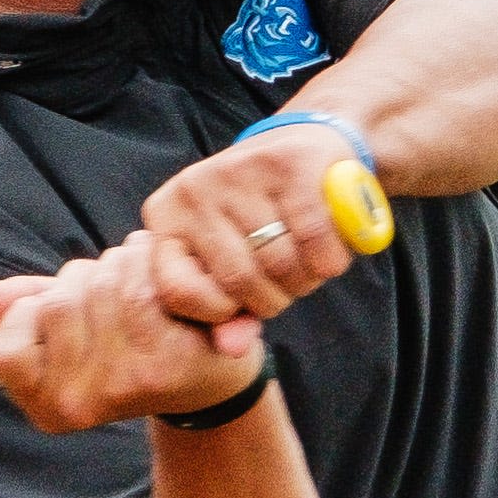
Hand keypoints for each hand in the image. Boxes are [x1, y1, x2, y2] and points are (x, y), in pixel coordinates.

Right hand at [0, 235, 263, 434]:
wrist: (216, 375)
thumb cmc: (135, 344)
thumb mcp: (73, 330)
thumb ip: (21, 313)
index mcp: (48, 405)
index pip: (6, 348)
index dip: (30, 313)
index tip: (64, 315)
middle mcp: (80, 404)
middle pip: (57, 302)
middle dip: (84, 280)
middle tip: (116, 297)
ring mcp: (121, 386)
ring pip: (98, 287)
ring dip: (121, 267)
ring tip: (144, 287)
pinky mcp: (163, 363)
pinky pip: (137, 287)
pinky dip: (150, 268)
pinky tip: (169, 286)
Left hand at [136, 124, 363, 328]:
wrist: (306, 148)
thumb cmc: (263, 222)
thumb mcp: (235, 269)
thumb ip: (228, 314)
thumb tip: (232, 350)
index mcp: (166, 218)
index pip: (177, 290)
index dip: (217, 311)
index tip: (241, 304)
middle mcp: (193, 190)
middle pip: (238, 279)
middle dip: (273, 299)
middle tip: (287, 288)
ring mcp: (238, 172)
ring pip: (278, 261)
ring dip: (305, 281)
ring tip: (308, 268)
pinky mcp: (286, 163)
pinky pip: (313, 237)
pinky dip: (330, 260)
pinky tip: (331, 256)